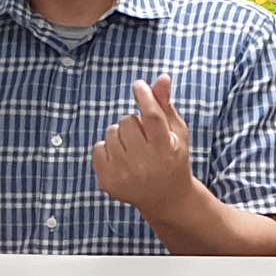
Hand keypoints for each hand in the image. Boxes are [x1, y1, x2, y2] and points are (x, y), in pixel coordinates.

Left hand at [92, 75, 197, 215]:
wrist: (166, 197)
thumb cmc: (172, 158)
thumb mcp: (176, 132)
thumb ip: (166, 105)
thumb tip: (161, 77)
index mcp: (165, 149)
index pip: (151, 116)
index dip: (144, 96)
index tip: (138, 85)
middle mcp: (144, 163)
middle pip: (127, 121)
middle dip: (134, 123)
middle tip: (143, 137)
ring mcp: (124, 174)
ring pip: (111, 132)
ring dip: (120, 135)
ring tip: (133, 149)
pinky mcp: (108, 181)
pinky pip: (98, 148)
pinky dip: (107, 148)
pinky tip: (121, 159)